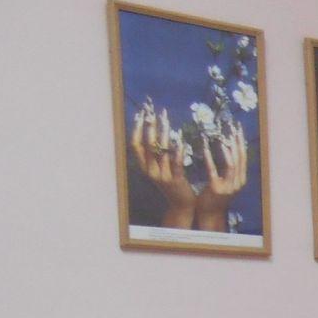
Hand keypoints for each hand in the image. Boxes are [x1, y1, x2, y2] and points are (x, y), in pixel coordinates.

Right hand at [129, 100, 194, 227]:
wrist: (182, 205)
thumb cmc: (172, 184)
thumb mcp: (160, 169)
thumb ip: (157, 156)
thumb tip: (156, 134)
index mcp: (144, 167)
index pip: (135, 145)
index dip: (136, 129)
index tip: (141, 115)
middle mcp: (150, 171)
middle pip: (147, 145)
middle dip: (150, 127)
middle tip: (154, 113)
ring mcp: (162, 176)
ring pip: (160, 152)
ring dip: (164, 134)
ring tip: (166, 121)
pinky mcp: (176, 180)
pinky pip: (176, 163)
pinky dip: (178, 151)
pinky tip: (181, 141)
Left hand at [194, 118, 248, 231]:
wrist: (209, 214)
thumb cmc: (214, 196)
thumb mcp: (226, 181)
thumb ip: (228, 169)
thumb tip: (228, 149)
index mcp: (240, 179)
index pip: (243, 157)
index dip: (241, 142)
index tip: (238, 129)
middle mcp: (238, 182)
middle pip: (240, 158)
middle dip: (237, 142)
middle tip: (233, 128)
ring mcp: (229, 187)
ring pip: (231, 164)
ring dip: (228, 149)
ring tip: (223, 136)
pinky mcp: (216, 189)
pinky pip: (214, 171)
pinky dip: (210, 159)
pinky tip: (206, 148)